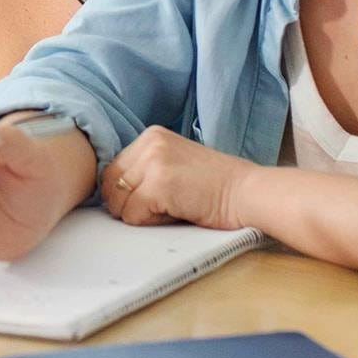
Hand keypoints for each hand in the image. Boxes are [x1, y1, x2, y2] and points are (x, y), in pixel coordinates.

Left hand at [101, 125, 253, 228]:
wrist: (248, 192)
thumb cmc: (216, 186)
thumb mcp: (174, 163)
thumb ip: (146, 169)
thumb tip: (113, 192)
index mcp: (151, 136)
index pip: (113, 169)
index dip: (124, 192)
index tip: (145, 201)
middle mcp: (149, 143)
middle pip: (110, 183)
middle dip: (127, 204)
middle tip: (158, 209)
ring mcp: (153, 162)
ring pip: (118, 200)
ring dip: (139, 213)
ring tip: (169, 209)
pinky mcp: (159, 185)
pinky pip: (132, 214)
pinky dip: (150, 222)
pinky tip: (176, 213)